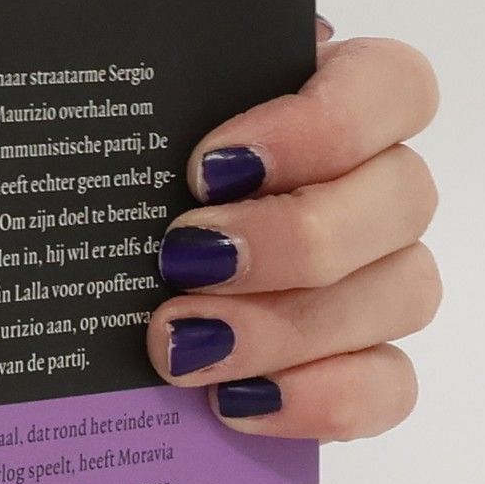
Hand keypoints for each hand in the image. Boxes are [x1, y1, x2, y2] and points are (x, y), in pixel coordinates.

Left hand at [147, 20, 440, 438]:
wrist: (82, 277)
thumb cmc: (115, 175)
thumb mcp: (129, 118)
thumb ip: (153, 96)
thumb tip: (117, 82)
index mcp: (329, 96)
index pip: (391, 87)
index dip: (322, 126)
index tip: (210, 166)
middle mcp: (373, 182)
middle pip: (402, 198)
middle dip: (292, 238)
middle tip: (183, 260)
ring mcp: (381, 276)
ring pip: (402, 293)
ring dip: (290, 326)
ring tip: (182, 346)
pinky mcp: (366, 362)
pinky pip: (389, 385)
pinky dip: (320, 399)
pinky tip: (236, 402)